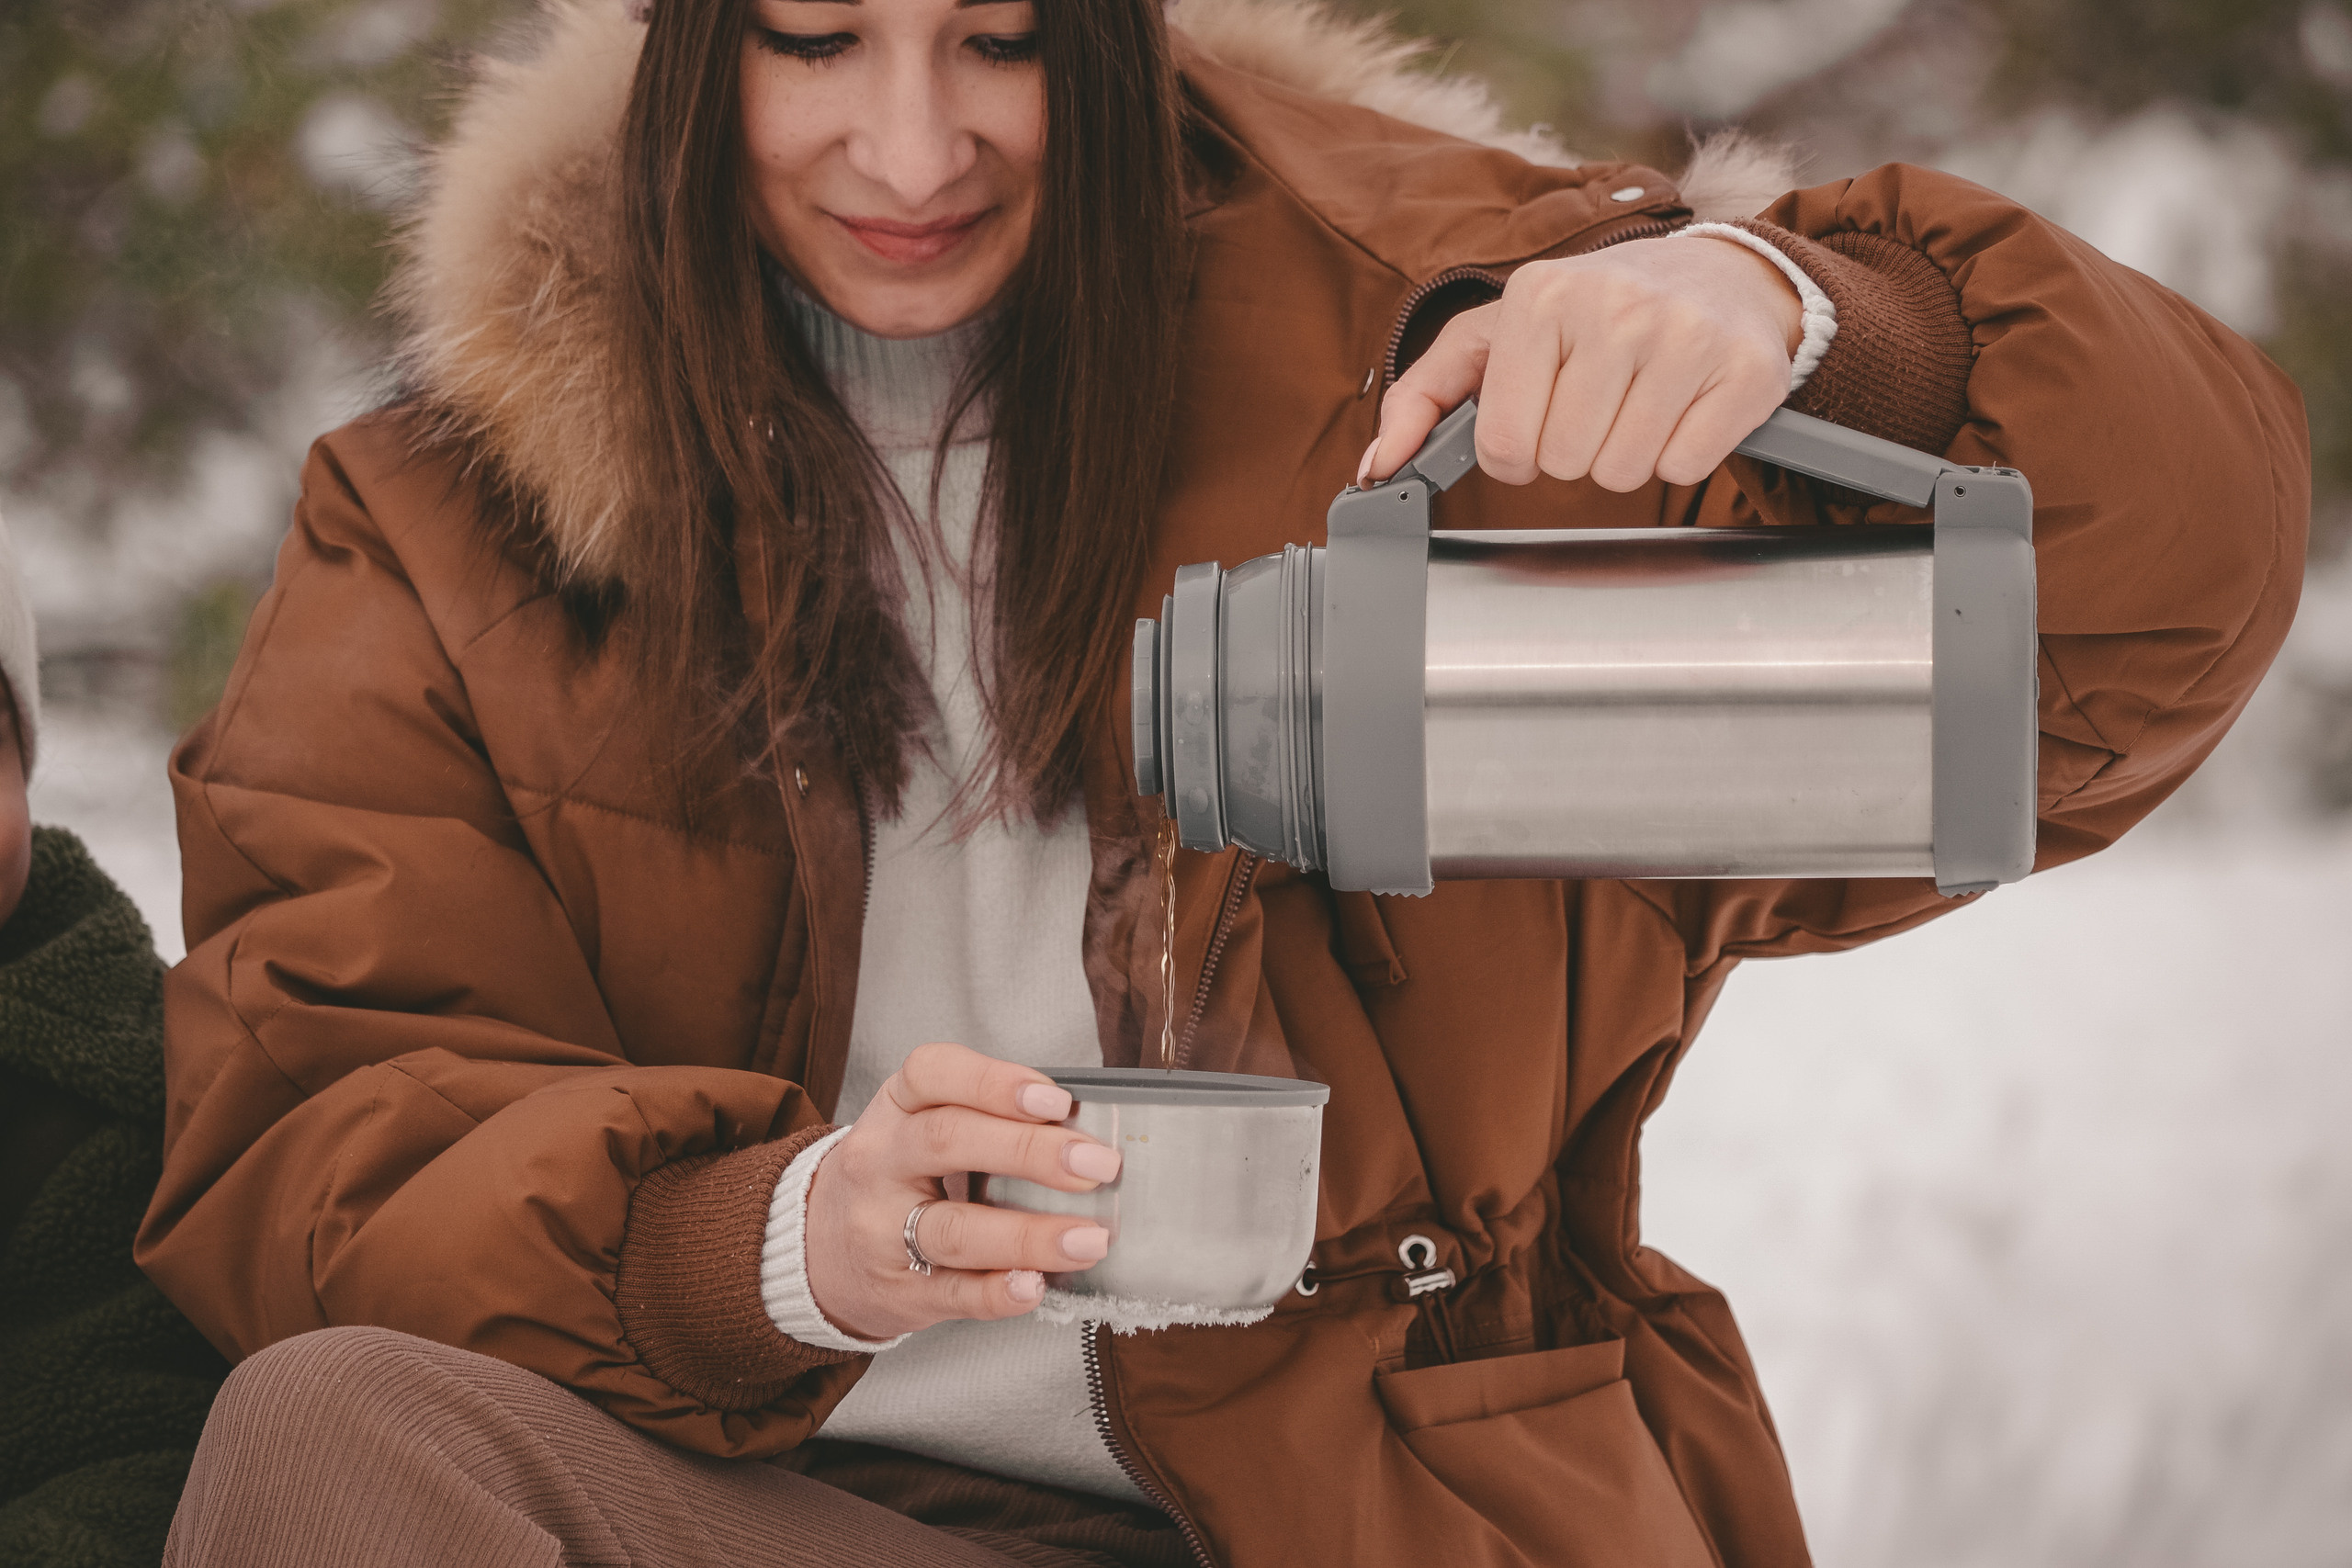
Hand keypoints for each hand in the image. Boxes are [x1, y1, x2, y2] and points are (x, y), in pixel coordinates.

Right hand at [803, 1042, 1120, 1340]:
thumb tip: (1082, 1136)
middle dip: (1031, 1151)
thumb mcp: (916, 1126)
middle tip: (1097, 1164)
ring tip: (1090, 1239)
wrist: (817, 1249)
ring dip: (1030, 1234)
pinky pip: (954, 1294)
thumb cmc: (896, 1177)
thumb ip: (985, 1119)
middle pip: (948, 1142)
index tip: (1056, 1099)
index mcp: (894, 1109)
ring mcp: (882, 1230)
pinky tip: (1036, 1285)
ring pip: (955, 1228)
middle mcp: (880, 1162)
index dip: (995, 1081)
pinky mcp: (898, 1291)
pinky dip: (999, 1292)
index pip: (931, 1074)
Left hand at [1360, 235, 1804, 493]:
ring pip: (1624, 471)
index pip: (1504, 442)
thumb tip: (1374, 470)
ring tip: (1637, 403)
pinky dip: (1680, 454)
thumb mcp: (1497, 338)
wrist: (1720, 278)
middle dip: (1574, 450)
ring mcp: (1685, 336)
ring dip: (1624, 456)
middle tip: (1596, 405)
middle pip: (1565, 462)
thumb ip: (1423, 398)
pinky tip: (1681, 407)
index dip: (1517, 451)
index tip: (1538, 418)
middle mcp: (1613, 306)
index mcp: (1539, 295)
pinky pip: (1686, 465)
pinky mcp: (1746, 371)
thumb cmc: (1592, 315)